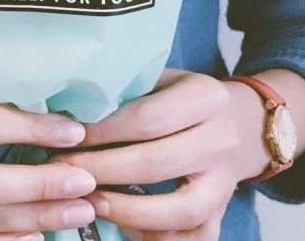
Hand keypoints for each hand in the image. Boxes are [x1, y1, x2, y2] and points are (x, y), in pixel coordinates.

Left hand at [50, 69, 272, 240]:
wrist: (243, 123)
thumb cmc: (184, 97)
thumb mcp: (163, 79)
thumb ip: (127, 92)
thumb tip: (69, 113)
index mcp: (205, 97)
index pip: (147, 119)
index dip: (102, 132)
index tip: (66, 138)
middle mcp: (220, 140)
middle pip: (155, 164)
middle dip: (101, 171)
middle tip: (61, 172)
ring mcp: (226, 181)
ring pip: (180, 210)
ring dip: (127, 211)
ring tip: (88, 202)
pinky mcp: (224, 212)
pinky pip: (194, 236)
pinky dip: (155, 236)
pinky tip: (123, 226)